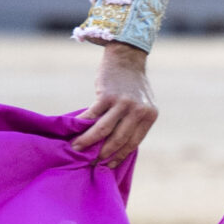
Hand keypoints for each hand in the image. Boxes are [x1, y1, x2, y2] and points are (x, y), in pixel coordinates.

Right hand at [74, 42, 156, 164]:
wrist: (127, 58)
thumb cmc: (131, 85)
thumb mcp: (142, 104)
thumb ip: (133, 122)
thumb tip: (115, 147)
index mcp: (149, 115)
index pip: (133, 142)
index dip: (119, 156)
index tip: (108, 166)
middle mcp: (139, 110)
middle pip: (119, 139)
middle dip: (103, 153)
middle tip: (89, 163)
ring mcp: (123, 102)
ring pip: (103, 130)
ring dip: (88, 142)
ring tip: (76, 149)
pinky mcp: (107, 95)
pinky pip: (92, 115)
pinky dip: (81, 125)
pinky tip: (74, 131)